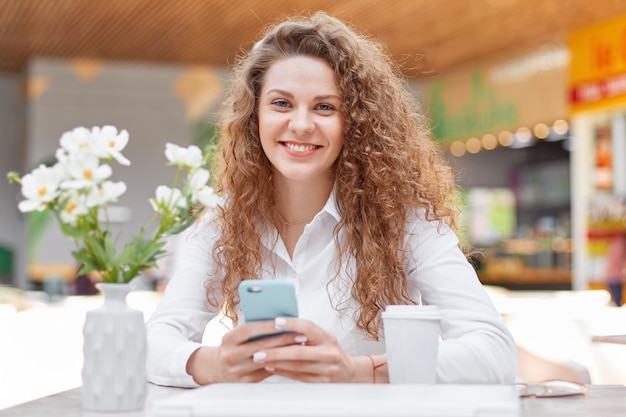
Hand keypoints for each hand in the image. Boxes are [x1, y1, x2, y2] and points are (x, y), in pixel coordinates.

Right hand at [186, 320, 304, 383]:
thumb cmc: (232, 346)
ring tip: (300, 345)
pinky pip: (268, 372)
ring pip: (267, 361)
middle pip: (260, 346)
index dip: (265, 326)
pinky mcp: (248, 381)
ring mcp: (238, 371)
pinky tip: (294, 357)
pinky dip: (282, 363)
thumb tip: (279, 320)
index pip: (248, 330)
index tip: (282, 321)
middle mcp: (231, 356)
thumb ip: (253, 329)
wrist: (215, 368)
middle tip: (300, 334)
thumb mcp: (235, 335)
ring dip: (286, 352)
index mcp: (227, 340)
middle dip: (283, 340)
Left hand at [249, 317, 373, 382]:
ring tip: (260, 359)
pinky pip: (297, 376)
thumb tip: (280, 326)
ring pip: (296, 366)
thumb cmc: (331, 351)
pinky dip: (282, 371)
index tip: (276, 321)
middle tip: (258, 351)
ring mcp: (326, 370)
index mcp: (328, 338)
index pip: (309, 327)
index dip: (292, 323)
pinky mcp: (320, 382)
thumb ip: (306, 333)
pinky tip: (271, 367)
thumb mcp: (324, 338)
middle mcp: (329, 354)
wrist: (350, 372)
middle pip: (299, 352)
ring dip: (275, 363)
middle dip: (276, 351)